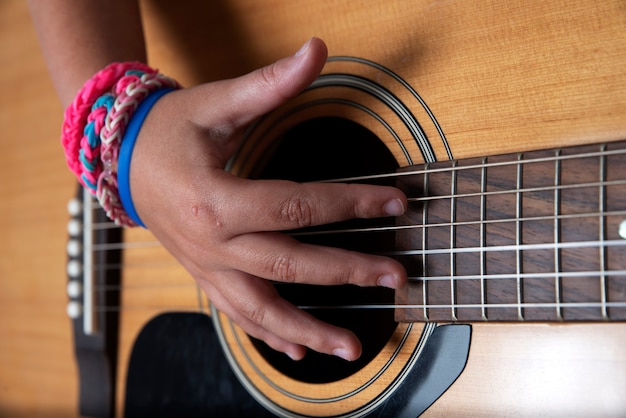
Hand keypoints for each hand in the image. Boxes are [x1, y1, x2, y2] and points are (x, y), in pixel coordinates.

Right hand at [130, 38, 407, 360]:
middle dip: (347, 272)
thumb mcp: (215, 104)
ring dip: (310, 330)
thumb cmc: (167, 131)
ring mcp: (206, 267)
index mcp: (216, 200)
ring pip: (262, 309)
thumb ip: (269, 84)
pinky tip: (299, 351)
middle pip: (289, 265)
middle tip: (395, 277)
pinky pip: (238, 315)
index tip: (392, 202)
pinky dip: (270, 335)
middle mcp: (212, 243)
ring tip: (352, 348)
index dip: (350, 203)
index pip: (296, 207)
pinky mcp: (204, 276)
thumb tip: (316, 51)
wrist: (120, 160)